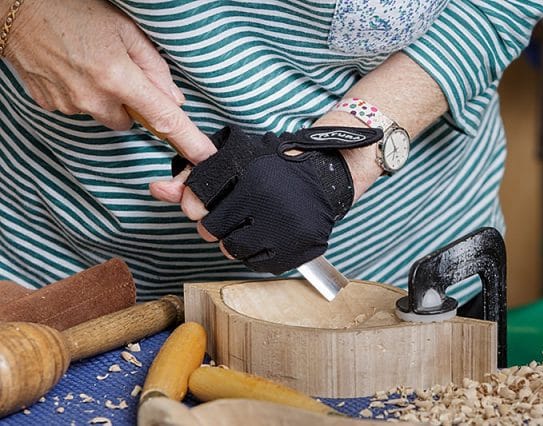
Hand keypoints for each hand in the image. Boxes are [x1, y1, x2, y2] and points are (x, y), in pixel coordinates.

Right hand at [3, 0, 212, 163]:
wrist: (15, 7)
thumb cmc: (73, 10)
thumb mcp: (125, 29)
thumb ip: (154, 67)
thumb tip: (173, 99)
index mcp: (119, 77)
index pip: (164, 119)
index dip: (188, 141)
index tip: (205, 159)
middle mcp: (94, 98)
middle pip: (129, 121)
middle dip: (130, 103)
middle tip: (118, 72)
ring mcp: (70, 104)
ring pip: (103, 115)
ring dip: (105, 98)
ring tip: (90, 64)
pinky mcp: (51, 105)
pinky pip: (79, 108)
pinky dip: (81, 94)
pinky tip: (72, 69)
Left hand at [173, 125, 381, 273]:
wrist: (324, 179)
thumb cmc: (272, 170)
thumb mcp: (235, 162)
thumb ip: (194, 176)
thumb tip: (156, 189)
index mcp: (249, 175)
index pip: (199, 199)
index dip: (197, 204)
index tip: (206, 204)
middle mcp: (267, 202)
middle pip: (211, 230)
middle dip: (215, 225)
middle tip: (231, 215)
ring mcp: (284, 228)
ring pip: (232, 250)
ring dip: (233, 241)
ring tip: (249, 226)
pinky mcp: (296, 248)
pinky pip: (257, 264)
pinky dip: (255, 253)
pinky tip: (265, 236)